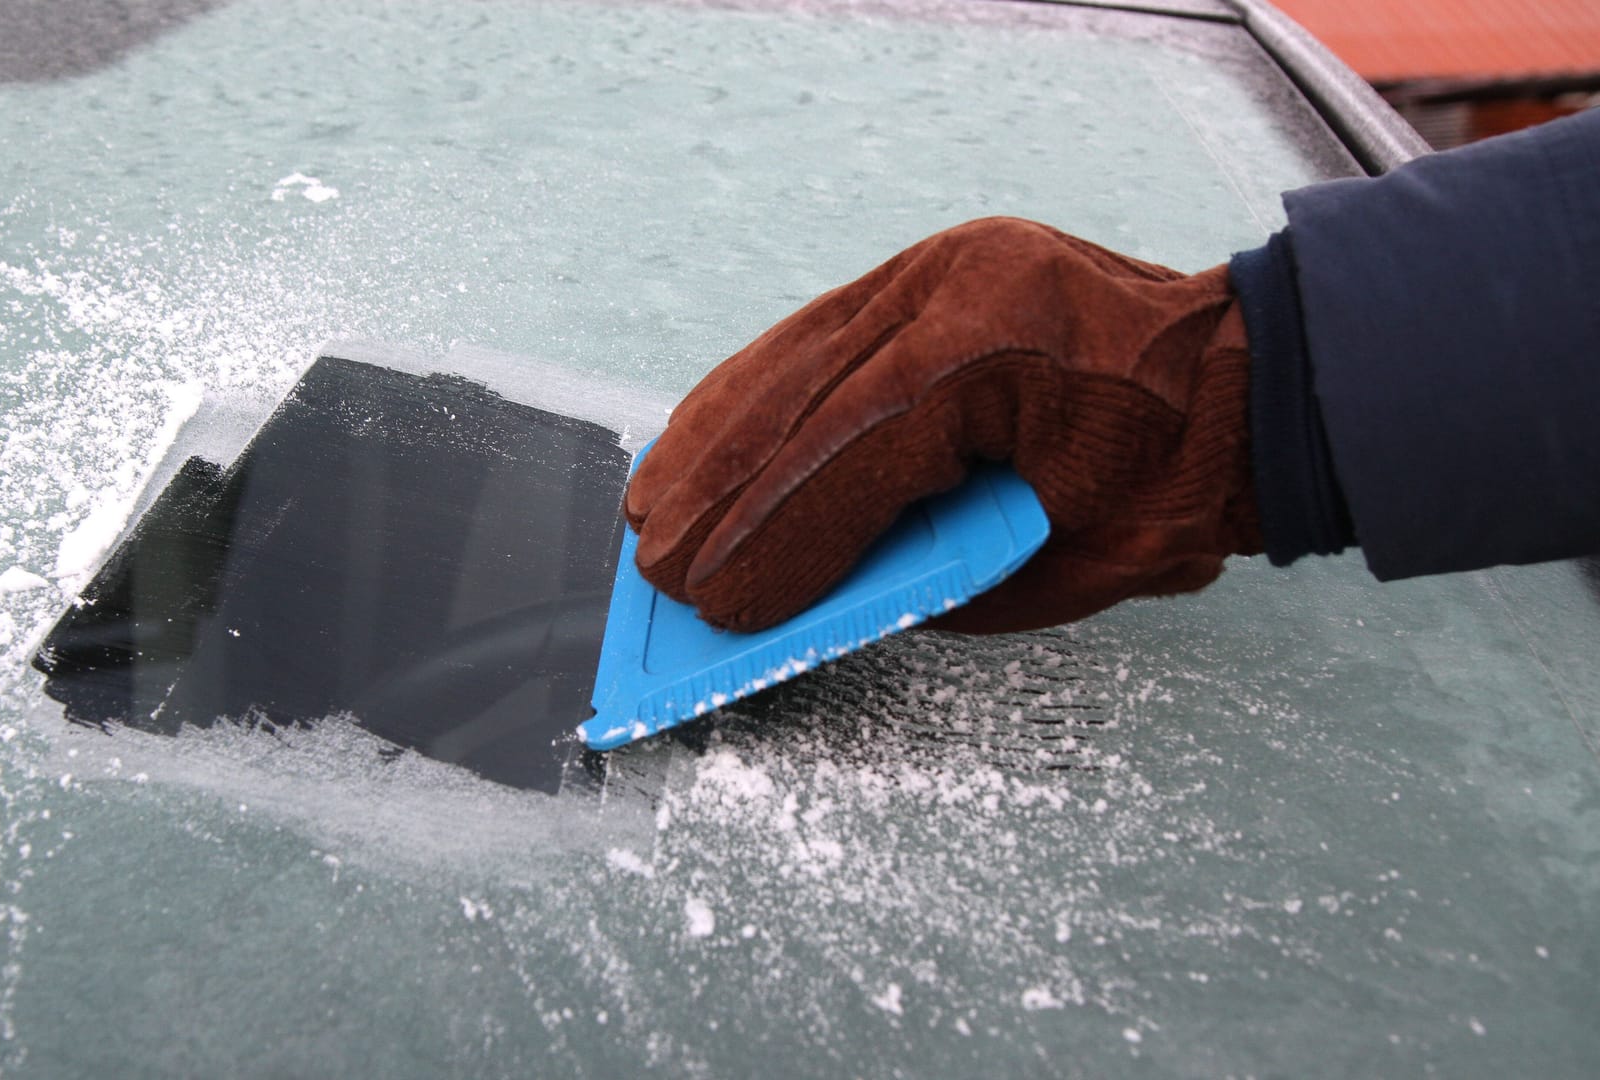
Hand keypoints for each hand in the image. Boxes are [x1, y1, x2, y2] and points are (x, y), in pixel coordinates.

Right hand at [625, 217, 1263, 634]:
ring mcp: (936, 269)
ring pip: (789, 360)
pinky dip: (750, 396)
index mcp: (1009, 350)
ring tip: (653, 509)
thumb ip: (926, 576)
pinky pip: (811, 342)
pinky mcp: (923, 277)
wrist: (1241, 389)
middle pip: (801, 397)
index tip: (716, 601)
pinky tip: (703, 438)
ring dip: (714, 440)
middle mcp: (959, 285)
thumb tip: (800, 592)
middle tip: (660, 571)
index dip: (771, 533)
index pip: (854, 447)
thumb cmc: (1175, 482)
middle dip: (720, 493)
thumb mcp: (1060, 562)